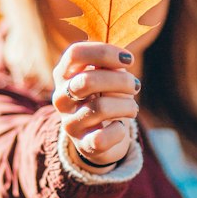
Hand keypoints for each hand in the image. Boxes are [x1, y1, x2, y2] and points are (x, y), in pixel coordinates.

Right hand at [52, 42, 139, 169]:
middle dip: (120, 80)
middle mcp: (61, 98)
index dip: (104, 52)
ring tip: (132, 107)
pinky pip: (103, 137)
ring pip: (101, 107)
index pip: (75, 53)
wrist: (99, 137)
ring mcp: (70, 123)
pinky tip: (120, 127)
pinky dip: (119, 131)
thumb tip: (123, 59)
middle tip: (135, 85)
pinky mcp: (83, 145)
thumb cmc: (104, 97)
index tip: (129, 59)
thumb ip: (110, 65)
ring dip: (127, 105)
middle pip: (87, 80)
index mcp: (64, 74)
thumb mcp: (105, 77)